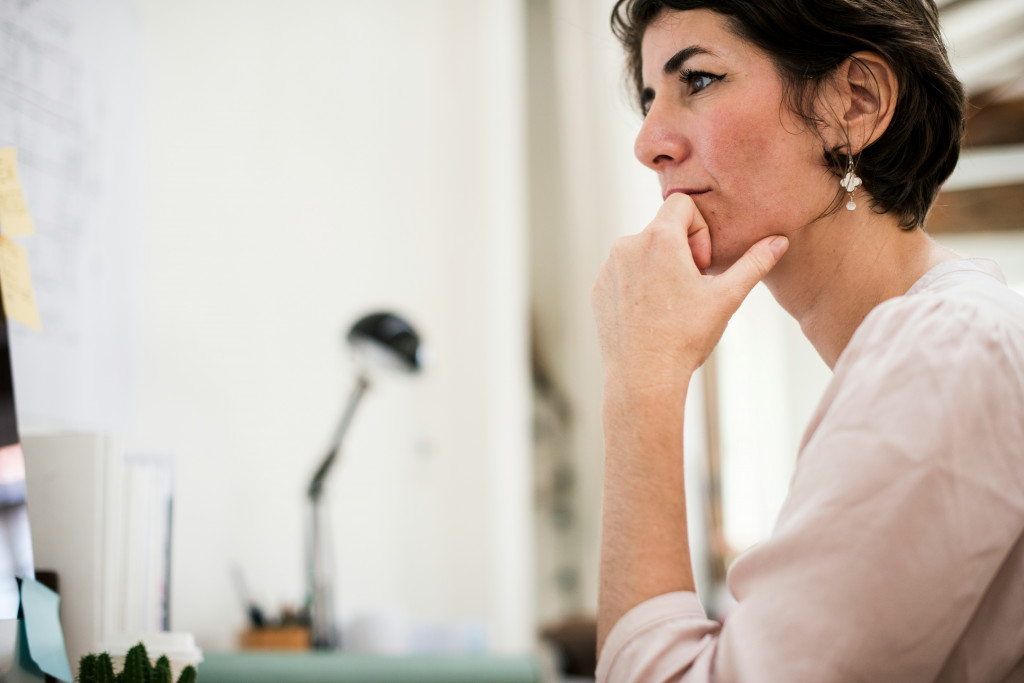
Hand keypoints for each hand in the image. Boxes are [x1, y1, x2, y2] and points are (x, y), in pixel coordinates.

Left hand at [591, 193, 788, 385]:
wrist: (644, 377)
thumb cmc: (685, 338)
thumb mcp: (726, 298)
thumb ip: (754, 263)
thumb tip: (779, 241)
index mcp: (658, 239)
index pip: (682, 204)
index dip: (700, 230)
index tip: (701, 265)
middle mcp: (627, 245)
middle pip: (662, 229)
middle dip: (681, 251)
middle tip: (690, 289)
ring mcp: (608, 268)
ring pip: (642, 251)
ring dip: (660, 267)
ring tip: (670, 305)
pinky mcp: (599, 288)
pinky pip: (623, 273)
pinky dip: (639, 285)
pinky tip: (651, 315)